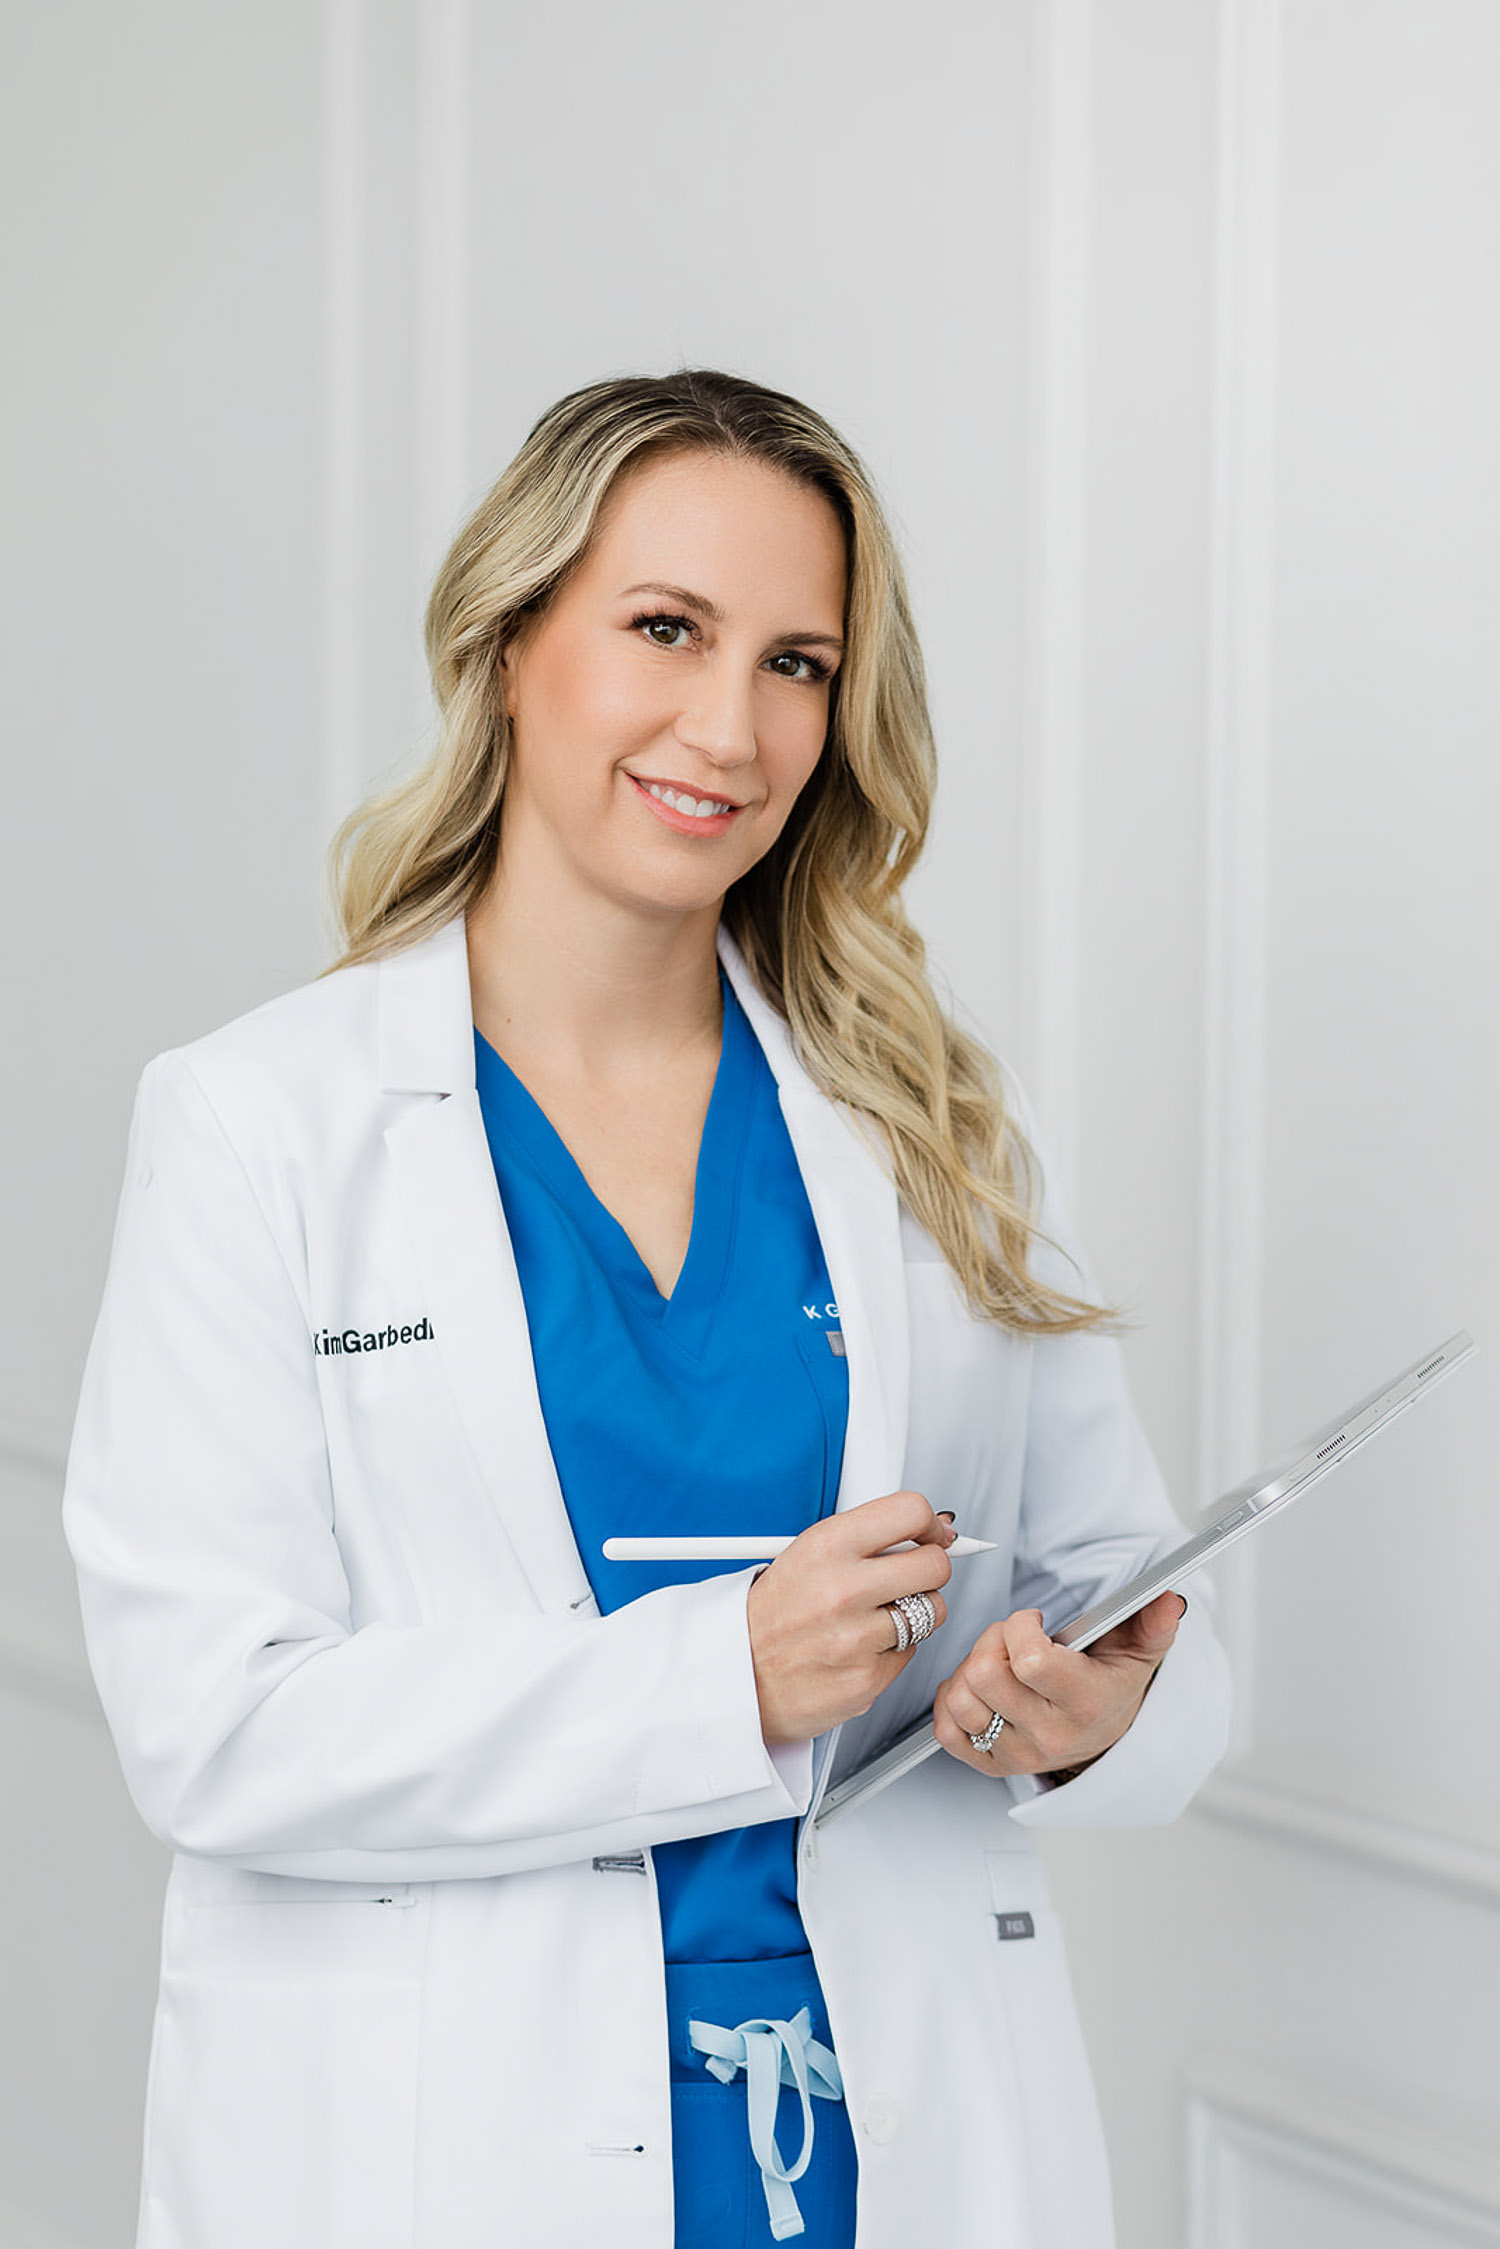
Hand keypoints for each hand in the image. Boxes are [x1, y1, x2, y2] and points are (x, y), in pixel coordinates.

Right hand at [747, 1491, 954, 1745]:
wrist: (736, 1675)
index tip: (934, 1535)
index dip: (931, 1525)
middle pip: (935, 1566)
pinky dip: (891, 1652)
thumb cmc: (770, 1615)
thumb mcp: (806, 1555)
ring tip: (873, 1618)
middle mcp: (843, 1589)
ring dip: (913, 1615)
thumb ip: (865, 1539)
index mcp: (826, 1547)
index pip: (910, 1512)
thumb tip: (930, 1527)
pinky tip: (858, 1649)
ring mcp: (856, 1638)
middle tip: (909, 1578)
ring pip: (931, 1613)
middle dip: (929, 1571)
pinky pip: (909, 1654)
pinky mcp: (866, 1680)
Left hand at [932, 1591, 1186, 1778]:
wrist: (1104, 1739)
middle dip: (991, 1641)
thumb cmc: (1112, 1686)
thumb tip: (1170, 1599)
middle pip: (985, 1675)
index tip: (1033, 1621)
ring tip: (998, 1664)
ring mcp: (1018, 1755)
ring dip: (970, 1669)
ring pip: (962, 1698)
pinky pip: (946, 1729)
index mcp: (1086, 1704)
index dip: (1020, 1627)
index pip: (1030, 1661)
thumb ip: (1153, 1623)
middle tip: (1011, 1640)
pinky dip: (952, 1701)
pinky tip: (980, 1689)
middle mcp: (1050, 1736)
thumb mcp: (1139, 1653)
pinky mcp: (991, 1765)